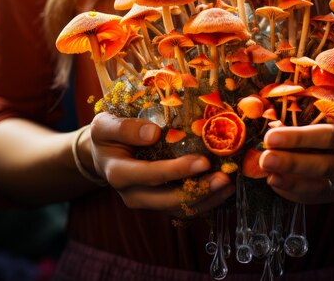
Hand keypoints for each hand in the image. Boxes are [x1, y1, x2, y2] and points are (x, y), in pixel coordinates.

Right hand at [86, 112, 234, 215]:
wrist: (104, 154)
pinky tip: (224, 190)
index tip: (203, 162)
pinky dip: (205, 201)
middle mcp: (132, 194)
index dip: (177, 171)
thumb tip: (153, 132)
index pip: (150, 175)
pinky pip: (183, 208)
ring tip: (229, 185)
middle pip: (168, 200)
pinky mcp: (159, 202)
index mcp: (118, 174)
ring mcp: (147, 201)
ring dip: (206, 199)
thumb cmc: (107, 135)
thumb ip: (124, 128)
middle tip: (224, 179)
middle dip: (198, 191)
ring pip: (179, 209)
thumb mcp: (104, 125)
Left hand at [259, 77, 333, 203]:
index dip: (300, 139)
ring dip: (291, 183)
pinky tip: (274, 182)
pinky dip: (294, 192)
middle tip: (264, 159)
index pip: (331, 137)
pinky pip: (317, 197)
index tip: (271, 136)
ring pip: (320, 187)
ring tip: (266, 175)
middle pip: (324, 166)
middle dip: (292, 164)